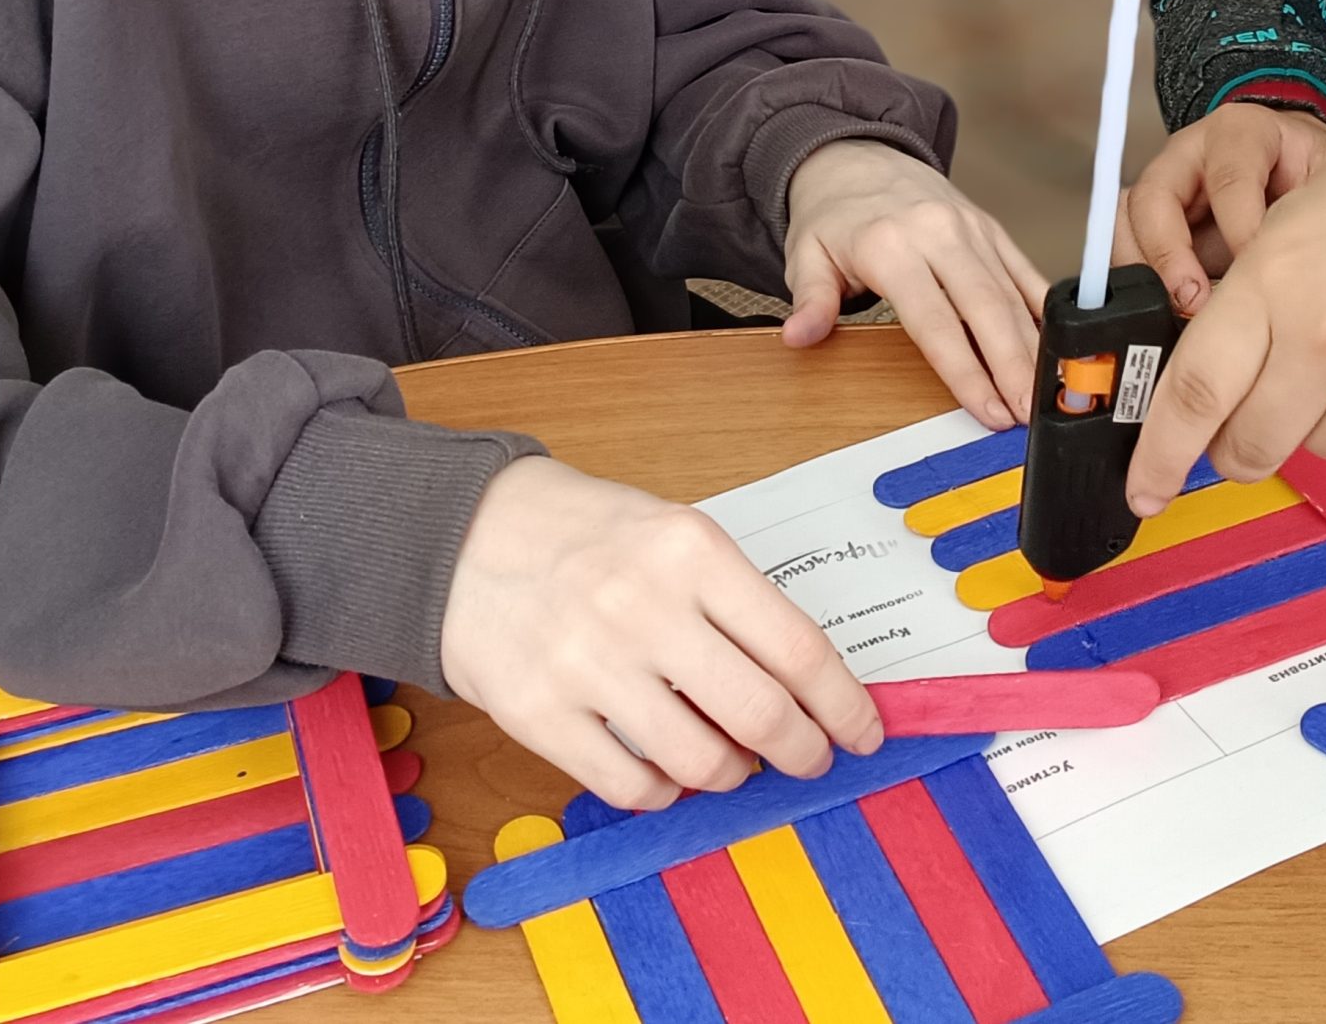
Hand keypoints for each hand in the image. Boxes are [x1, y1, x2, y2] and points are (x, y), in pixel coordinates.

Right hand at [440, 456, 881, 810]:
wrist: (461, 536)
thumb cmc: (585, 535)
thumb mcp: (673, 534)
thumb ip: (734, 601)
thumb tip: (807, 685)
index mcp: (690, 551)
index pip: (797, 647)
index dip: (843, 703)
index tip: (864, 731)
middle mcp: (643, 607)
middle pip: (760, 713)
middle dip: (803, 750)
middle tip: (810, 758)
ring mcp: (588, 665)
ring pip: (701, 761)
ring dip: (733, 773)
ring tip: (730, 761)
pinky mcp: (539, 716)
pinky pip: (632, 787)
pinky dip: (666, 792)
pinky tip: (668, 770)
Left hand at [784, 141, 1044, 428]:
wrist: (857, 158)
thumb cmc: (834, 217)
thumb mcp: (806, 255)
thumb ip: (810, 300)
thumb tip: (800, 337)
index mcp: (890, 245)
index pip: (935, 321)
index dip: (965, 371)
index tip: (987, 409)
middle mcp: (937, 233)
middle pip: (985, 307)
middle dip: (1012, 365)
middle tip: (1028, 413)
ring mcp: (971, 228)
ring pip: (1012, 293)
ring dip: (1033, 346)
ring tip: (1047, 393)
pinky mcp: (991, 228)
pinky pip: (1025, 271)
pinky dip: (1044, 309)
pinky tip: (1061, 344)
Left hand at [1123, 59, 1325, 511]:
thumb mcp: (1295, 226)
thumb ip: (1249, 309)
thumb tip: (1206, 395)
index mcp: (1272, 281)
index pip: (1194, 390)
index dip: (1160, 453)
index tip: (1143, 491)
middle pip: (1251, 444)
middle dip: (1238, 449)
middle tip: (1249, 429)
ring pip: (1322, 450)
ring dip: (1321, 425)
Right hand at [1123, 102, 1325, 309]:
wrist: (1290, 167)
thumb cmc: (1308, 174)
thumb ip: (1316, 213)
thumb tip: (1311, 272)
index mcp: (1240, 133)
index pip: (1229, 177)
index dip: (1240, 229)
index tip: (1257, 273)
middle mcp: (1188, 154)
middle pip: (1155, 195)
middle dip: (1170, 254)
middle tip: (1195, 300)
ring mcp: (1160, 185)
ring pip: (1126, 223)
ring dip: (1145, 272)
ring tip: (1178, 312)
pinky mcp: (1146, 221)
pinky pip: (1122, 248)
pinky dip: (1137, 282)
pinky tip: (1166, 309)